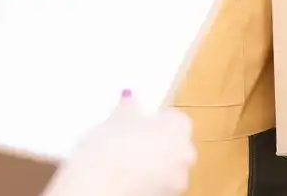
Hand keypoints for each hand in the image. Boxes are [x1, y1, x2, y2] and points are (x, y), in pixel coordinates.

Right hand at [50, 93, 195, 195]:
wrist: (100, 186)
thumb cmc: (111, 146)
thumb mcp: (115, 119)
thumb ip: (128, 107)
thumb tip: (130, 98)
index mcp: (179, 128)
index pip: (175, 117)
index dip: (156, 118)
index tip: (138, 120)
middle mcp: (185, 155)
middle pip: (175, 143)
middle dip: (157, 141)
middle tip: (130, 139)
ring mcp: (178, 181)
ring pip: (168, 166)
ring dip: (153, 163)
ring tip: (123, 160)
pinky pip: (159, 184)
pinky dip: (147, 180)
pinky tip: (124, 178)